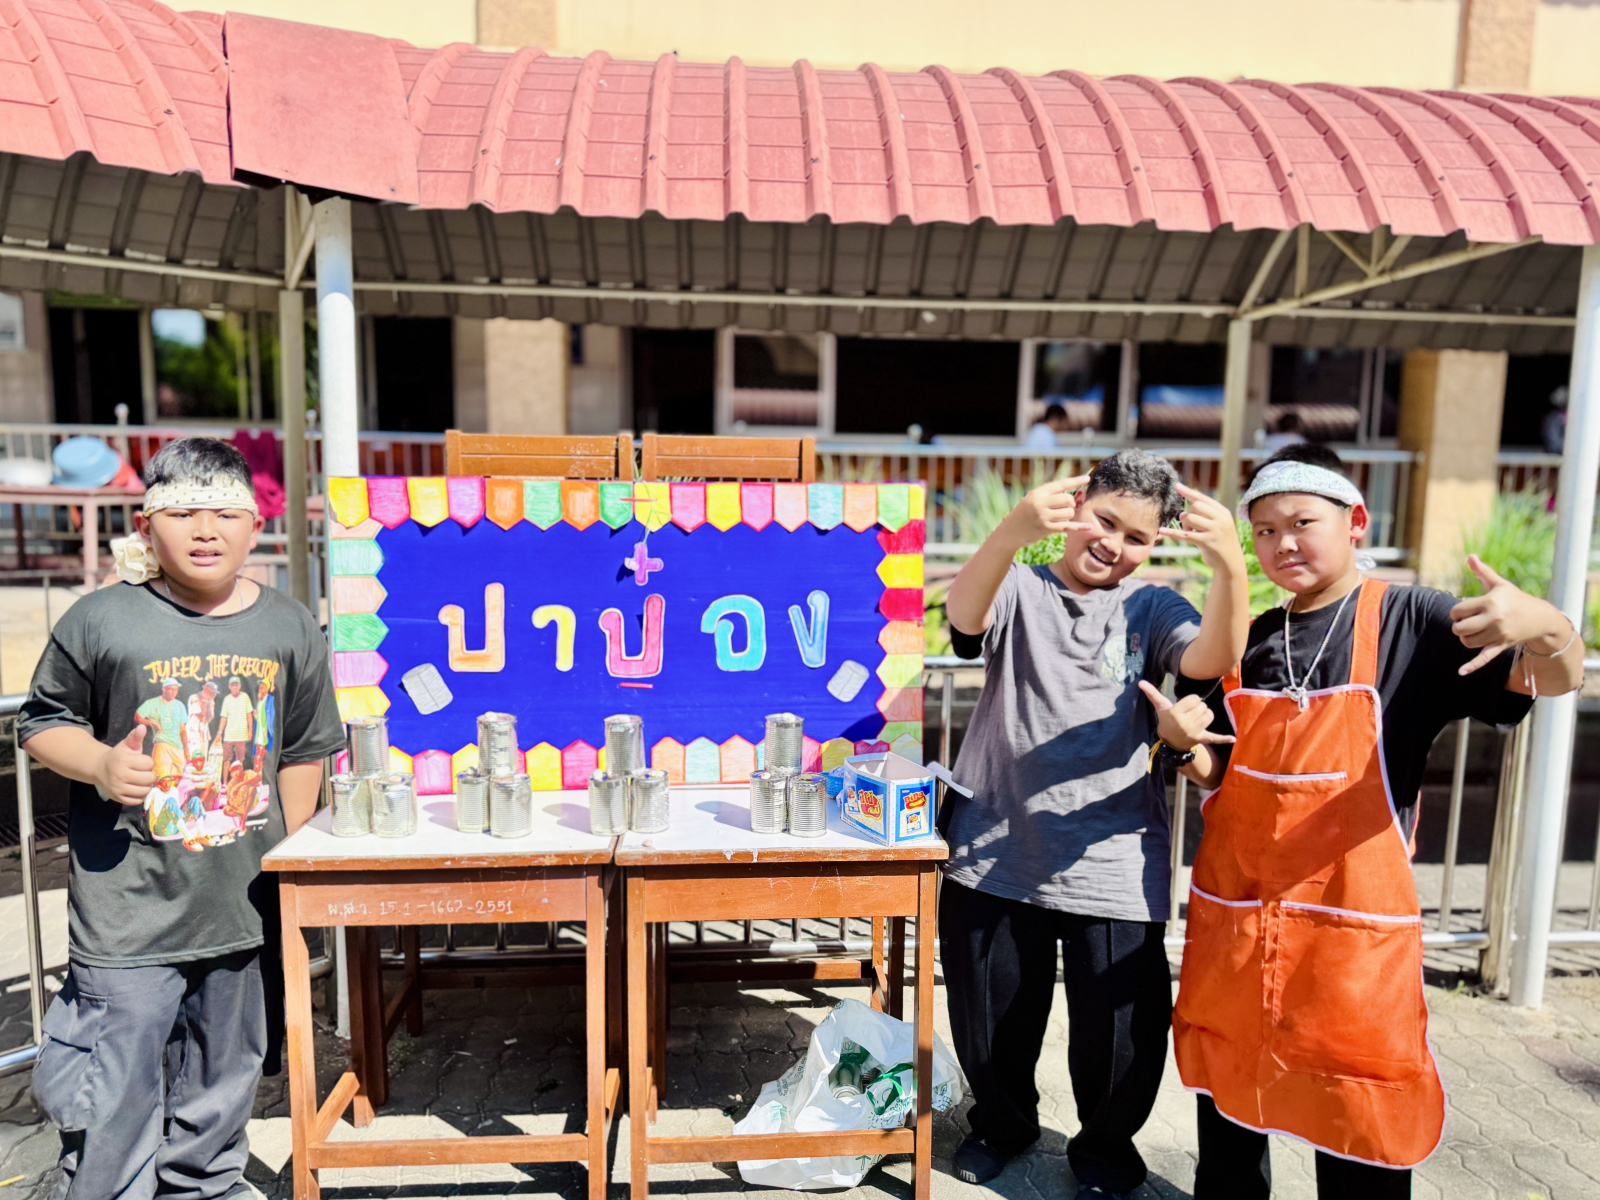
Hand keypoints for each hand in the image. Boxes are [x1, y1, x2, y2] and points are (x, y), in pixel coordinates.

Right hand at [96, 726, 155, 805]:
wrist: (99, 769)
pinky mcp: (118, 798)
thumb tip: (142, 727)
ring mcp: (118, 788)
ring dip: (146, 786)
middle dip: (150, 775)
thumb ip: (135, 737)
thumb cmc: (118, 756)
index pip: (149, 764)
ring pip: (145, 790)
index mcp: (123, 761)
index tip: (142, 762)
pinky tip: (136, 788)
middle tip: (144, 772)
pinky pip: (137, 800)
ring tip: (141, 780)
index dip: (148, 763)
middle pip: (149, 778)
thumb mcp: (126, 745)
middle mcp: (120, 775)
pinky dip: (139, 796)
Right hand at [998, 477, 1093, 548]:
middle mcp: (1040, 503)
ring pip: (1069, 513)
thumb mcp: (1032, 499)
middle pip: (1068, 499)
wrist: (1010, 531)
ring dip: (1068, 515)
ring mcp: (1043, 516)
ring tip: (1058, 517)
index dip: (1075, 480)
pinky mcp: (1046, 529)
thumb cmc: (1024, 513)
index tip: (1087, 478)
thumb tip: (1076, 497)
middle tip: (1063, 507)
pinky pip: (1068, 526)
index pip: (1061, 484)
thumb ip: (1050, 496)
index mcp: (1038, 493)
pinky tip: (1089, 527)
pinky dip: (1079, 527)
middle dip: (1070, 503)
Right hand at [1139, 681, 1235, 751]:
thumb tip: (1140, 682)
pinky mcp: (1202, 739)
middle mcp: (1185, 724)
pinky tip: (1233, 739)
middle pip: (1203, 706)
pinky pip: (1215, 738)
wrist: (1170, 742)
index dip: (1191, 701)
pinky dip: (1223, 738)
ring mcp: (1194, 732)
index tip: (1185, 706)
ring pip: (1210, 715)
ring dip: (1206, 716)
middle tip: (1190, 714)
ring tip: (1197, 719)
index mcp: (1175, 714)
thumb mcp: (1160, 707)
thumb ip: (1152, 694)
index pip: (1194, 699)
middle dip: (1198, 708)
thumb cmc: (1166, 720)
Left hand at [1164, 485, 1246, 574]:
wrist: (1231, 563)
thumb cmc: (1221, 543)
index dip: (1189, 492)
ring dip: (1185, 525)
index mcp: (1223, 513)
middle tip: (1188, 525)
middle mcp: (1221, 519)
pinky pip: (1185, 535)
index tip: (1177, 486)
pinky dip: (1172, 533)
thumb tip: (1182, 514)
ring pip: (1190, 518)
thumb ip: (1202, 517)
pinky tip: (1162, 530)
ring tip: (1190, 532)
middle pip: (1196, 506)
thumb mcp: (1217, 526)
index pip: (1203, 498)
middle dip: (1188, 514)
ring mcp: (1215, 531)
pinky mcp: (1207, 542)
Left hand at [1450, 555, 1563, 675]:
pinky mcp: (1501, 646)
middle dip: (1458, 626)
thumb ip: (1482, 572)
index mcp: (1490, 602)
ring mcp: (1498, 634)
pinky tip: (1460, 672)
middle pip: (1459, 628)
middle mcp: (1493, 619)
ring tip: (1472, 631)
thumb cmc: (1515, 599)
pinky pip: (1484, 658)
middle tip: (1466, 622)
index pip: (1457, 611)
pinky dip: (1472, 666)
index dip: (1456, 612)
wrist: (1540, 617)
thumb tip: (1469, 556)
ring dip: (1465, 638)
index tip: (1463, 611)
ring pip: (1467, 642)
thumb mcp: (1499, 585)